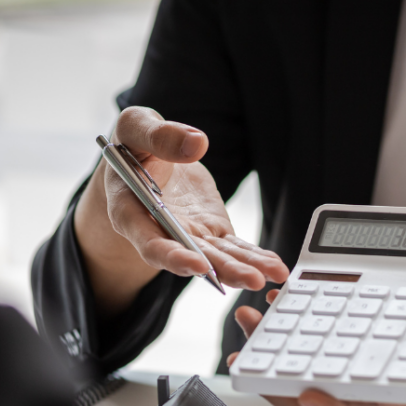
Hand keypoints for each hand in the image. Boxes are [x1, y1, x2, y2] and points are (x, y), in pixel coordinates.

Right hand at [75, 106, 288, 314]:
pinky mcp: (211, 231)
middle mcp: (160, 233)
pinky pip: (234, 247)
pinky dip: (254, 256)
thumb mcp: (135, 127)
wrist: (146, 160)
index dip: (173, 256)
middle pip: (192, 257)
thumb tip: (196, 143)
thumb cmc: (132, 144)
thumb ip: (158, 135)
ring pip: (218, 257)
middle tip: (252, 279)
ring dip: (245, 268)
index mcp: (131, 212)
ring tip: (273, 276)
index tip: (198, 266)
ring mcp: (189, 235)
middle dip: (223, 270)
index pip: (150, 242)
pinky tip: (274, 267)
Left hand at [227, 290, 405, 405]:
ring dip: (277, 356)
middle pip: (321, 400)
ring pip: (310, 378)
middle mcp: (379, 390)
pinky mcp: (356, 356)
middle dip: (280, 381)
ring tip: (252, 323)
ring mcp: (363, 375)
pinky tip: (282, 307)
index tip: (306, 395)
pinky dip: (295, 335)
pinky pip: (317, 355)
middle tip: (248, 351)